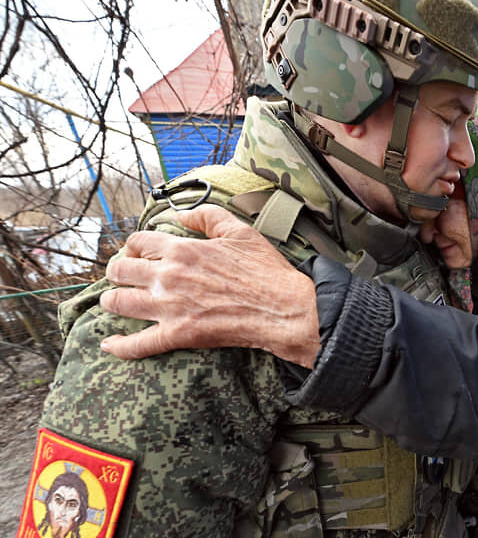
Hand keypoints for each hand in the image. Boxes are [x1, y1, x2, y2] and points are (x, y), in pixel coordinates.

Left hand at [99, 204, 319, 367]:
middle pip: (120, 271)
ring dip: (111, 301)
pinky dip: (120, 346)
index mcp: (182, 249)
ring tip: (115, 302)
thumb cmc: (266, 271)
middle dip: (116, 272)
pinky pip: (138, 344)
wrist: (283, 309)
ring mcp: (170, 307)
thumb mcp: (240, 231)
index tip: (138, 252)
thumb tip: (182, 215)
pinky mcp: (178, 335)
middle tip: (122, 277)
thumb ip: (208, 216)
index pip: (138, 241)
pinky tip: (110, 344)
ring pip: (119, 303)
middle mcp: (169, 276)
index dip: (133, 245)